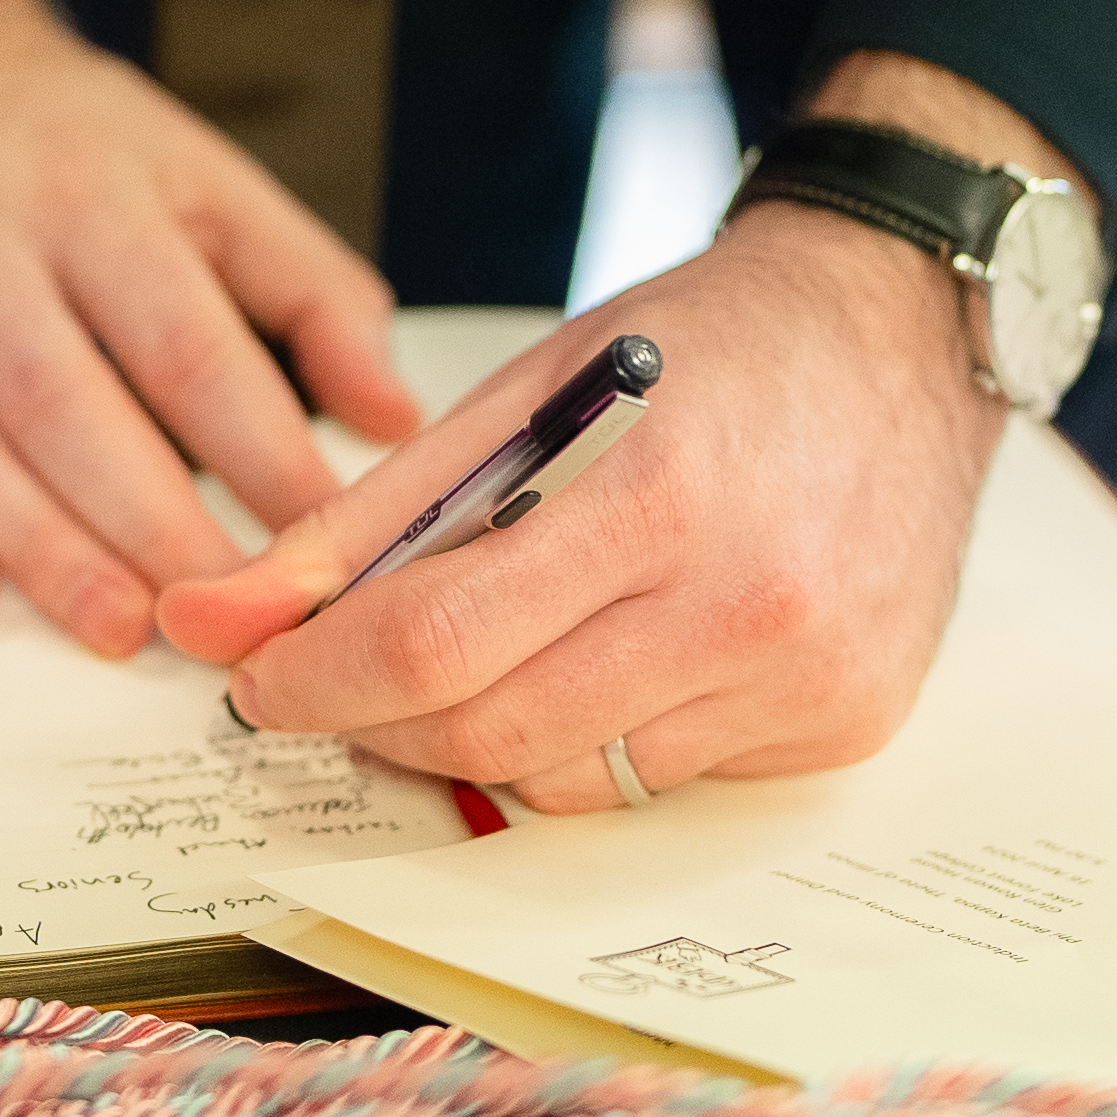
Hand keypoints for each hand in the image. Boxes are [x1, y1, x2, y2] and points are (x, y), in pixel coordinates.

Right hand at [0, 0, 422, 655]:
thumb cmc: (66, 137)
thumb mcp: (206, 175)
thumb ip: (310, 291)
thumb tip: (391, 417)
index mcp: (92, 193)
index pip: (184, 343)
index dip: (255, 449)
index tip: (315, 531)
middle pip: (65, 406)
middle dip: (148, 525)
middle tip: (219, 611)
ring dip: (42, 552)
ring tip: (120, 627)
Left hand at [160, 53, 1081, 811]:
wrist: (900, 335)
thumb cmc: (706, 348)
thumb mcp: (526, 392)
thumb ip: (368, 517)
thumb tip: (217, 616)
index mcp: (658, 494)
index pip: (437, 640)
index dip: (317, 675)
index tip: (254, 674)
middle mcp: (748, 602)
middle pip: (495, 732)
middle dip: (380, 723)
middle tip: (333, 681)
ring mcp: (807, 677)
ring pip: (572, 780)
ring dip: (488, 738)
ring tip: (483, 653)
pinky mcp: (845, 724)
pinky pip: (662, 781)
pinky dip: (599, 739)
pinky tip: (613, 656)